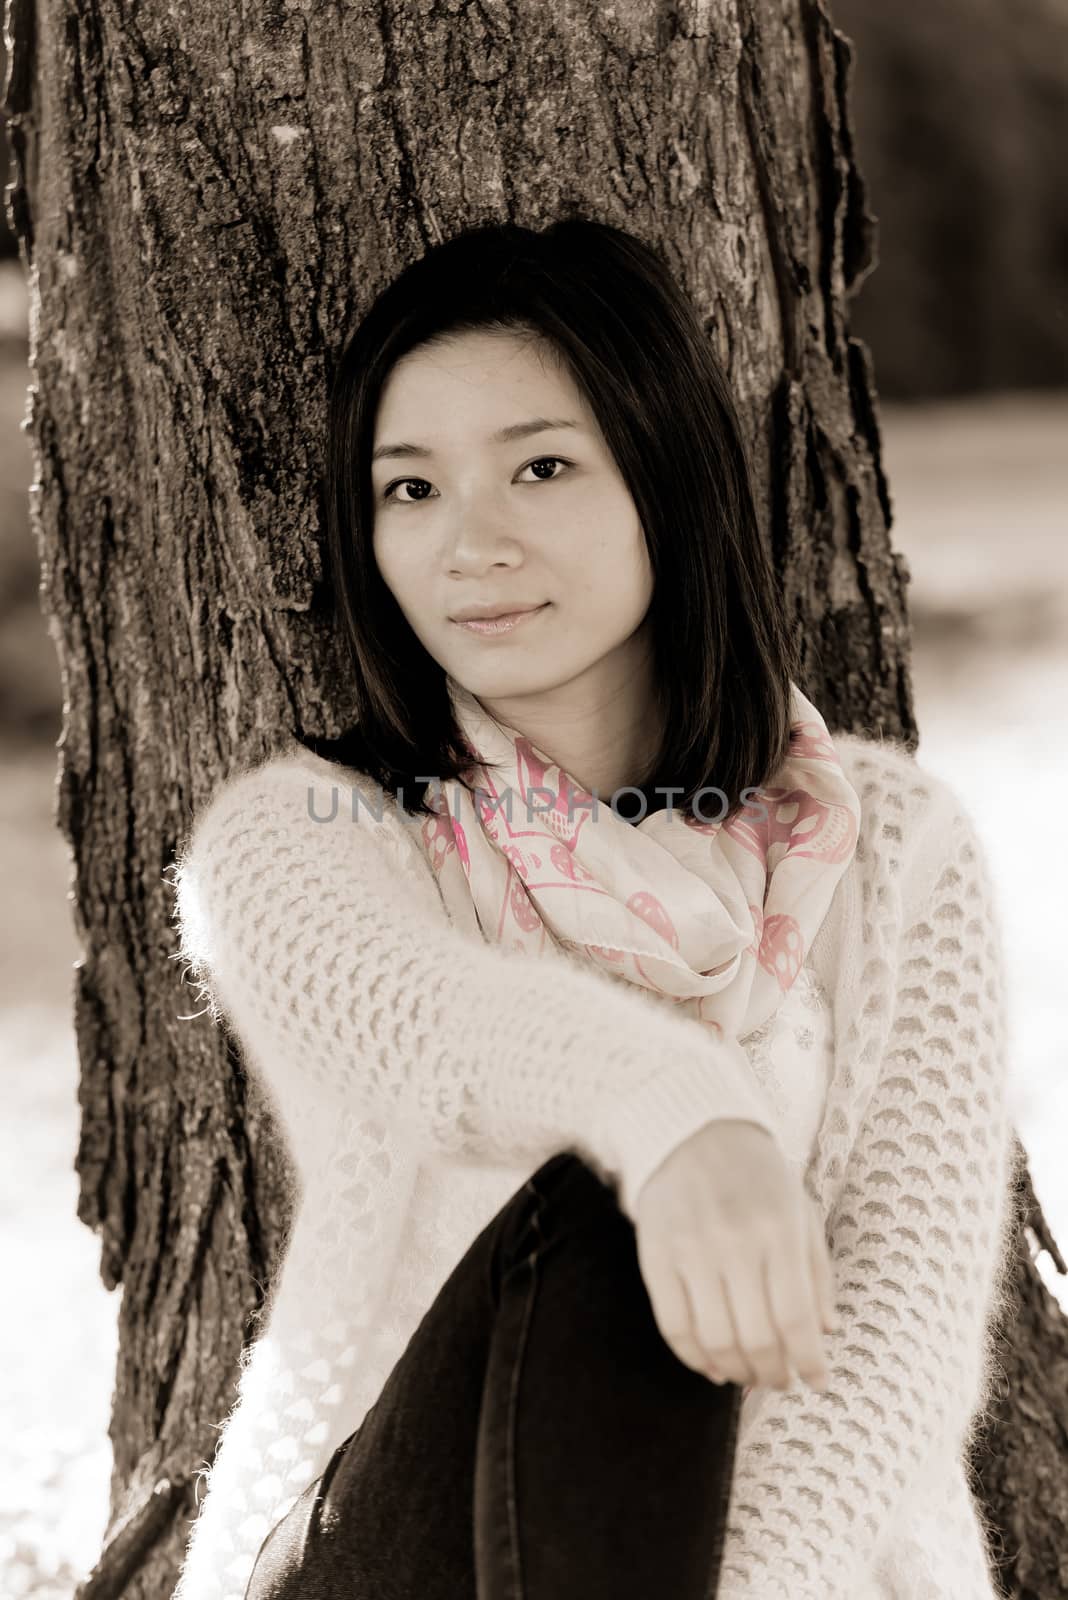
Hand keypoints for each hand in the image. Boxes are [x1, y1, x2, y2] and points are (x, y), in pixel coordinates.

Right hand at [634, 1118, 838, 1391]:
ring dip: (736, 1372)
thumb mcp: (801, 1213)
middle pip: (757, 1337)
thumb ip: (816, 1274)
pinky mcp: (655, 1257)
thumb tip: (826, 1334)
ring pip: (715, 1340)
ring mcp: (691, 1251)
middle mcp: (734, 1243)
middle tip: (780, 1381)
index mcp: (778, 1230)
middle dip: (774, 1373)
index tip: (817, 1382)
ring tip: (748, 1375)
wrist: (692, 1132)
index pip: (796, 1317)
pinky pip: (673, 1327)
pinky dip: (694, 1358)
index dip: (808, 1361)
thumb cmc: (757, 1177)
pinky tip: (711, 1365)